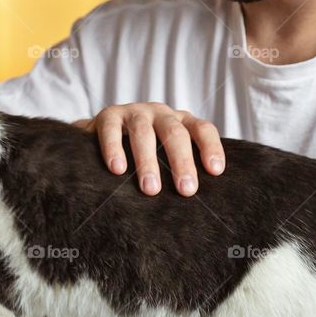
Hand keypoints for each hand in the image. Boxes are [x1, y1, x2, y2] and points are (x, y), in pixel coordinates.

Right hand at [71, 102, 225, 195]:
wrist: (100, 137)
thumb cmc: (143, 154)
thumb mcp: (166, 157)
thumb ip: (182, 170)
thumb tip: (200, 204)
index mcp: (181, 122)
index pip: (202, 129)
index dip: (211, 148)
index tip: (215, 171)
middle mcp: (161, 114)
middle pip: (175, 133)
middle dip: (181, 162)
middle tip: (186, 190)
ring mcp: (135, 112)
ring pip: (143, 133)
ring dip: (147, 162)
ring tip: (151, 189)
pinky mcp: (109, 116)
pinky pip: (112, 130)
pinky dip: (114, 149)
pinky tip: (118, 169)